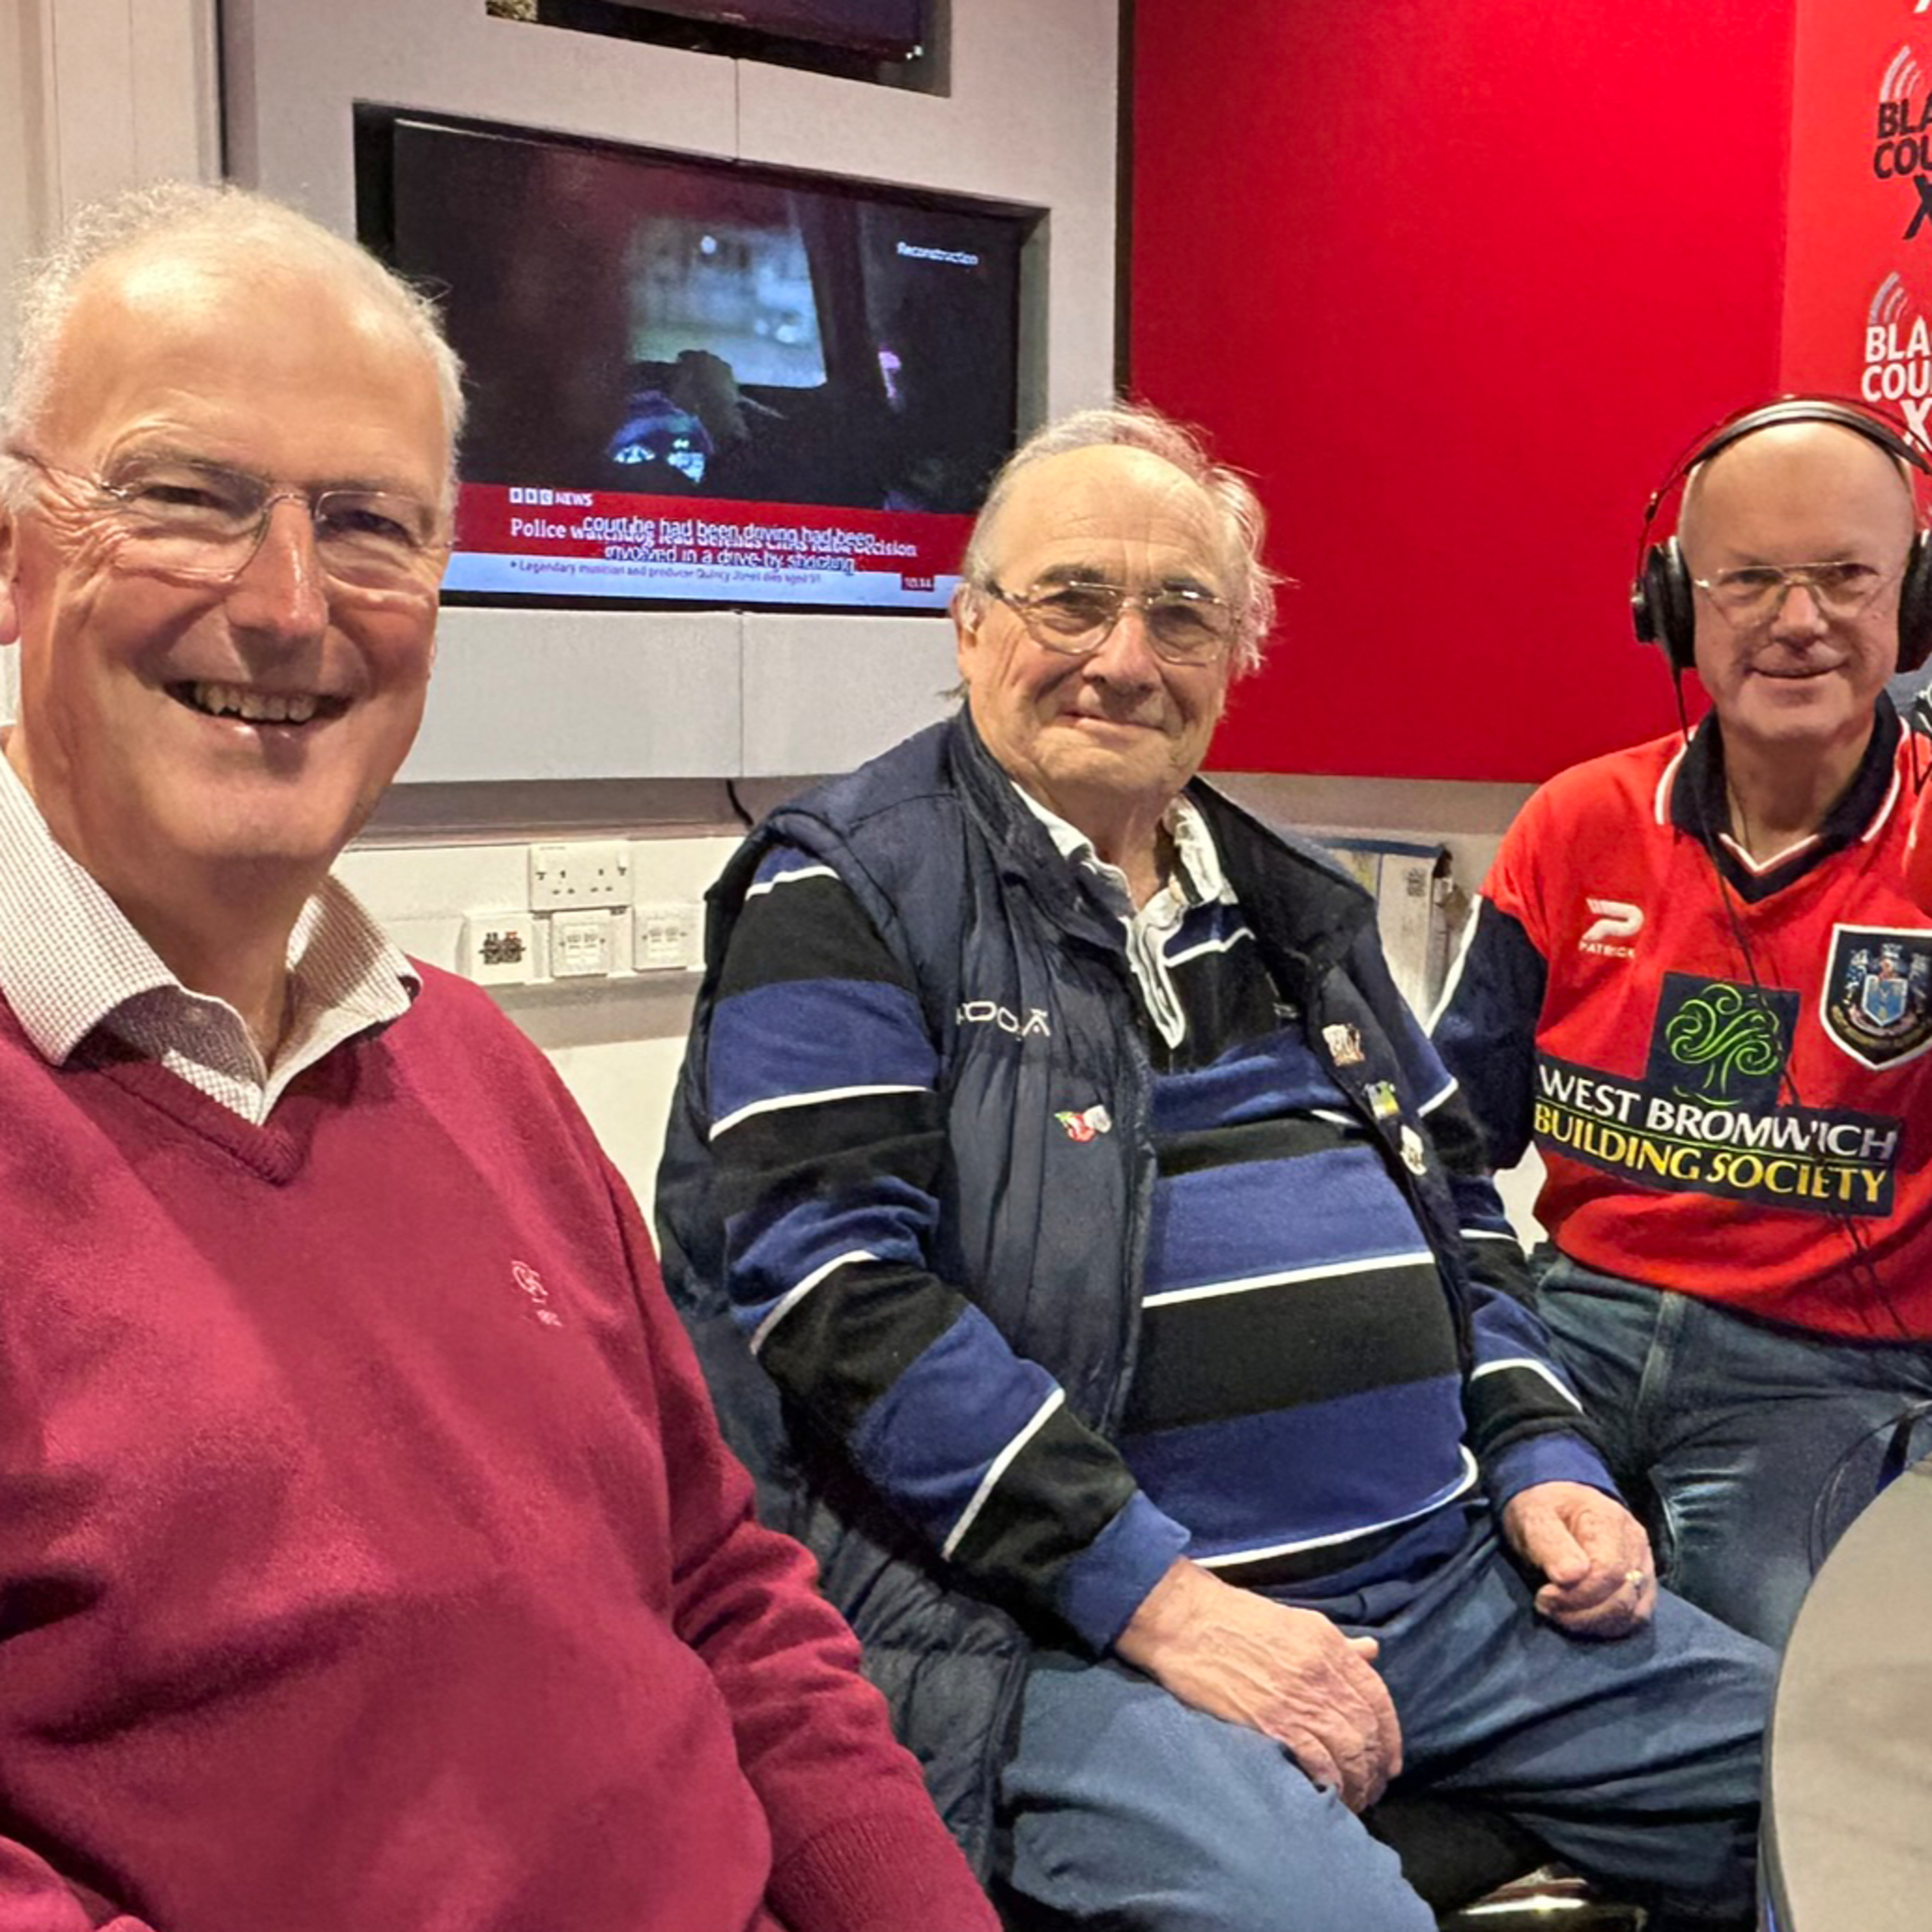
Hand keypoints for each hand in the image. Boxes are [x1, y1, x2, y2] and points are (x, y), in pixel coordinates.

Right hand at [1113, 1559, 1401, 1810]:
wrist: (1185, 1621)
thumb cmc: (1236, 1618)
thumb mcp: (1296, 1621)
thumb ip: (1337, 1643)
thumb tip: (1371, 1652)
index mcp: (1328, 1644)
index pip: (1378, 1698)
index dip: (1391, 1736)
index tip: (1389, 1761)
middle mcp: (1320, 1673)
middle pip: (1367, 1731)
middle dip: (1375, 1767)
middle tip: (1372, 1788)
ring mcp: (1296, 1699)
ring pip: (1348, 1752)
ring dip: (1357, 1783)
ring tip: (1354, 1799)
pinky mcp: (1269, 1722)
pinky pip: (1316, 1762)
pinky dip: (1328, 1784)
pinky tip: (1327, 1795)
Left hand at [1501, 1480, 1654, 1637]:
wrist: (1557, 1503)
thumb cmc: (1544, 1509)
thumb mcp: (1534, 1516)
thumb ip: (1551, 1544)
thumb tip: (1570, 1577)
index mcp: (1610, 1520)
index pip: (1608, 1572)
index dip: (1576, 1595)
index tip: (1543, 1596)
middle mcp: (1635, 1544)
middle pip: (1622, 1597)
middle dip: (1581, 1613)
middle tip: (1547, 1608)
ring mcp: (1643, 1566)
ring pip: (1632, 1613)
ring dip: (1592, 1623)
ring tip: (1559, 1614)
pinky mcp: (1642, 1585)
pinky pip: (1634, 1617)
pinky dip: (1606, 1625)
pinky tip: (1579, 1620)